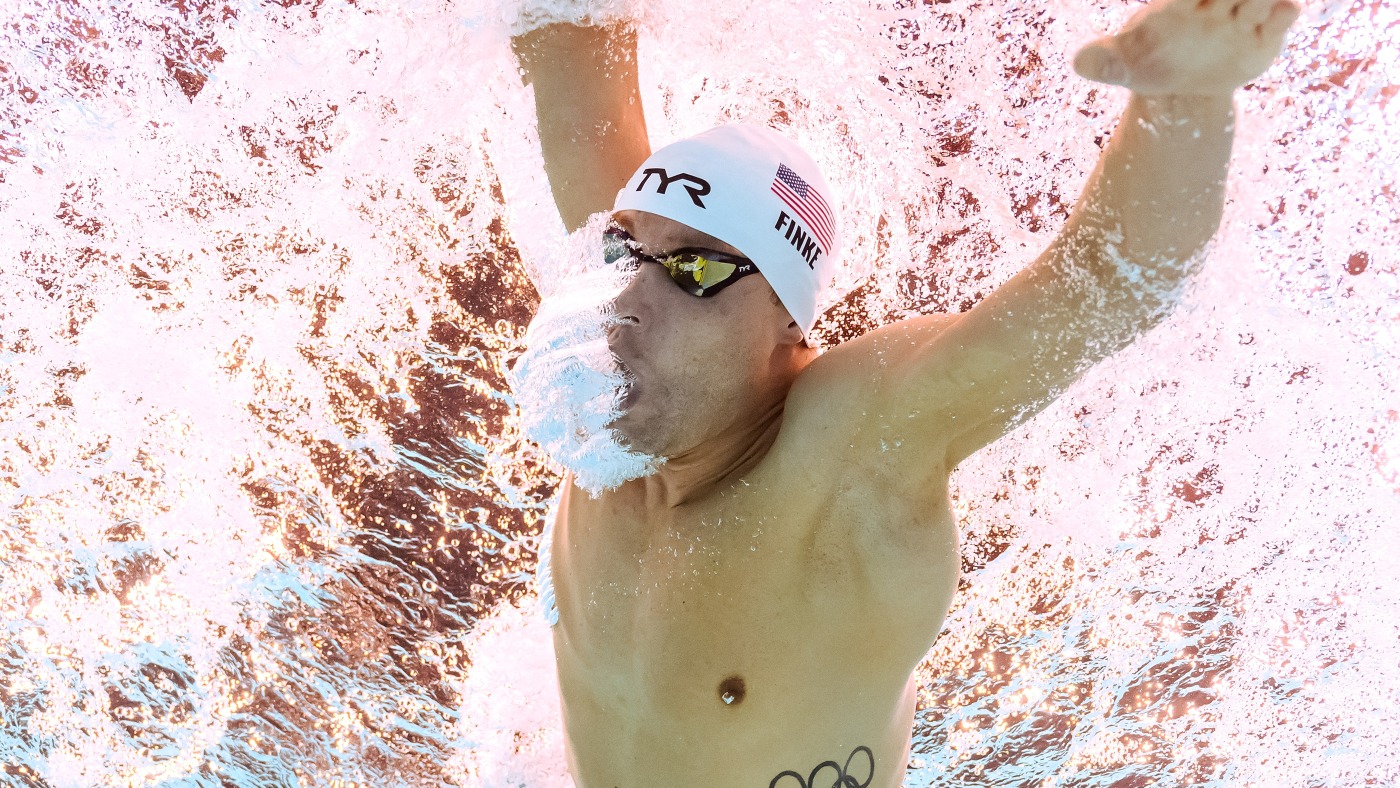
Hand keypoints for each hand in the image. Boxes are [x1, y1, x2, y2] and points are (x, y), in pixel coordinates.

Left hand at [1073, 0, 1300, 95]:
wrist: (1181, 86)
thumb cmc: (1147, 63)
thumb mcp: (1121, 66)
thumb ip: (1102, 61)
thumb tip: (1078, 63)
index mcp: (1178, 5)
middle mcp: (1213, 5)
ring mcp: (1241, 19)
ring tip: (1258, 6)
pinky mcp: (1265, 37)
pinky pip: (1281, 18)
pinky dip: (1284, 14)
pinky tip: (1284, 13)